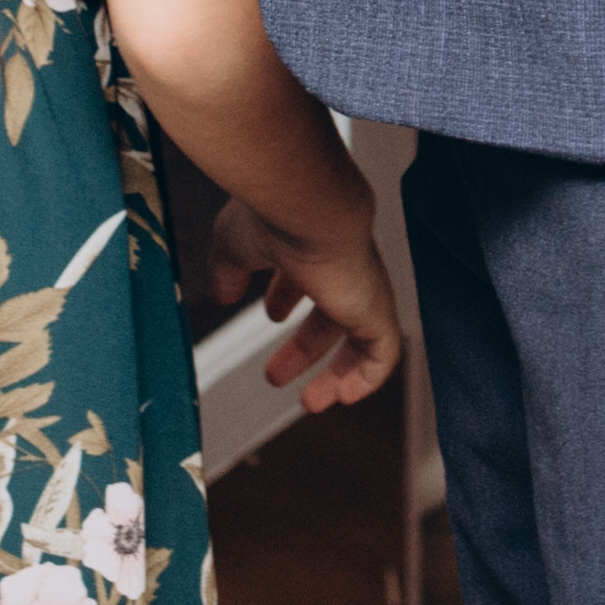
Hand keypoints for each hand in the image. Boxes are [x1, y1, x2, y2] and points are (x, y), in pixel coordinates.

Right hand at [212, 190, 407, 412]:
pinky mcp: (377, 307)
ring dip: (335, 373)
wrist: (308, 203)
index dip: (287, 298)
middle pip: (330, 314)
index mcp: (307, 244)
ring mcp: (360, 287)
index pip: (304, 275)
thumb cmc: (272, 214)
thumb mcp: (233, 248)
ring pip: (359, 337)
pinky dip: (366, 377)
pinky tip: (345, 395)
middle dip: (303, 347)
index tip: (272, 316)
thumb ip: (228, 272)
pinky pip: (383, 352)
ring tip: (310, 401)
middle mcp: (339, 265)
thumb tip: (220, 294)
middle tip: (276, 374)